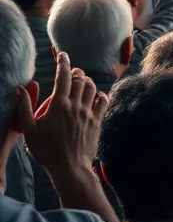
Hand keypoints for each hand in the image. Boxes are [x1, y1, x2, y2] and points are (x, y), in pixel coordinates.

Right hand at [15, 52, 107, 184]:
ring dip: (87, 81)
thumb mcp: (29, 130)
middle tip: (70, 73)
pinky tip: (95, 96)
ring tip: (81, 82)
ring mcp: (89, 112)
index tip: (62, 54)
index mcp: (59, 105)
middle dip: (75, 72)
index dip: (63, 63)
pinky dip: (99, 94)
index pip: (63, 77)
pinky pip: (103, 100)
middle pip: (80, 79)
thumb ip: (24, 108)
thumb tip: (19, 88)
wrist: (70, 167)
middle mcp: (76, 105)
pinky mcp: (97, 120)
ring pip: (92, 87)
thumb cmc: (46, 150)